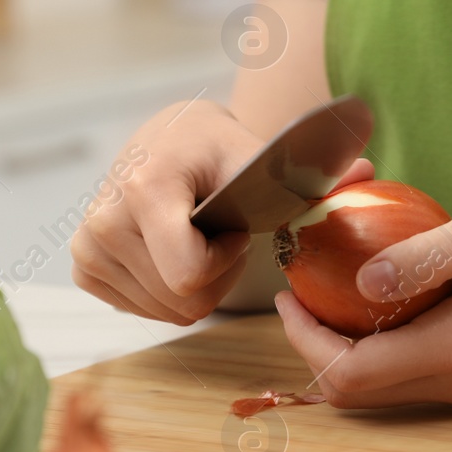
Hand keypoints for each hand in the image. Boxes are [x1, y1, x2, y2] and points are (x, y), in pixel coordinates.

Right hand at [71, 98, 374, 324]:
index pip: (190, 277)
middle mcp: (104, 219)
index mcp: (145, 189)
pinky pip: (143, 311)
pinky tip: (171, 250)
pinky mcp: (83, 265)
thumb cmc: (222, 149)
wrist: (170, 139)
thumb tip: (368, 170)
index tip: (233, 225)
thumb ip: (314, 173)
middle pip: (182, 301)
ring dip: (194, 283)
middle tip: (217, 232)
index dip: (226, 261)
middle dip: (215, 275)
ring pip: (165, 312)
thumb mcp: (265, 157)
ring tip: (193, 236)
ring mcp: (88, 245)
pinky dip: (168, 289)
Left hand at [274, 178, 451, 406]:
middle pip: (357, 394)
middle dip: (313, 347)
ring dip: (340, 347)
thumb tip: (361, 280)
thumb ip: (428, 255)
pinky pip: (404, 373)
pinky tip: (369, 295)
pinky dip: (372, 344)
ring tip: (325, 287)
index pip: (353, 374)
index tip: (289, 291)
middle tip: (299, 288)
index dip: (305, 340)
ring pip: (378, 389)